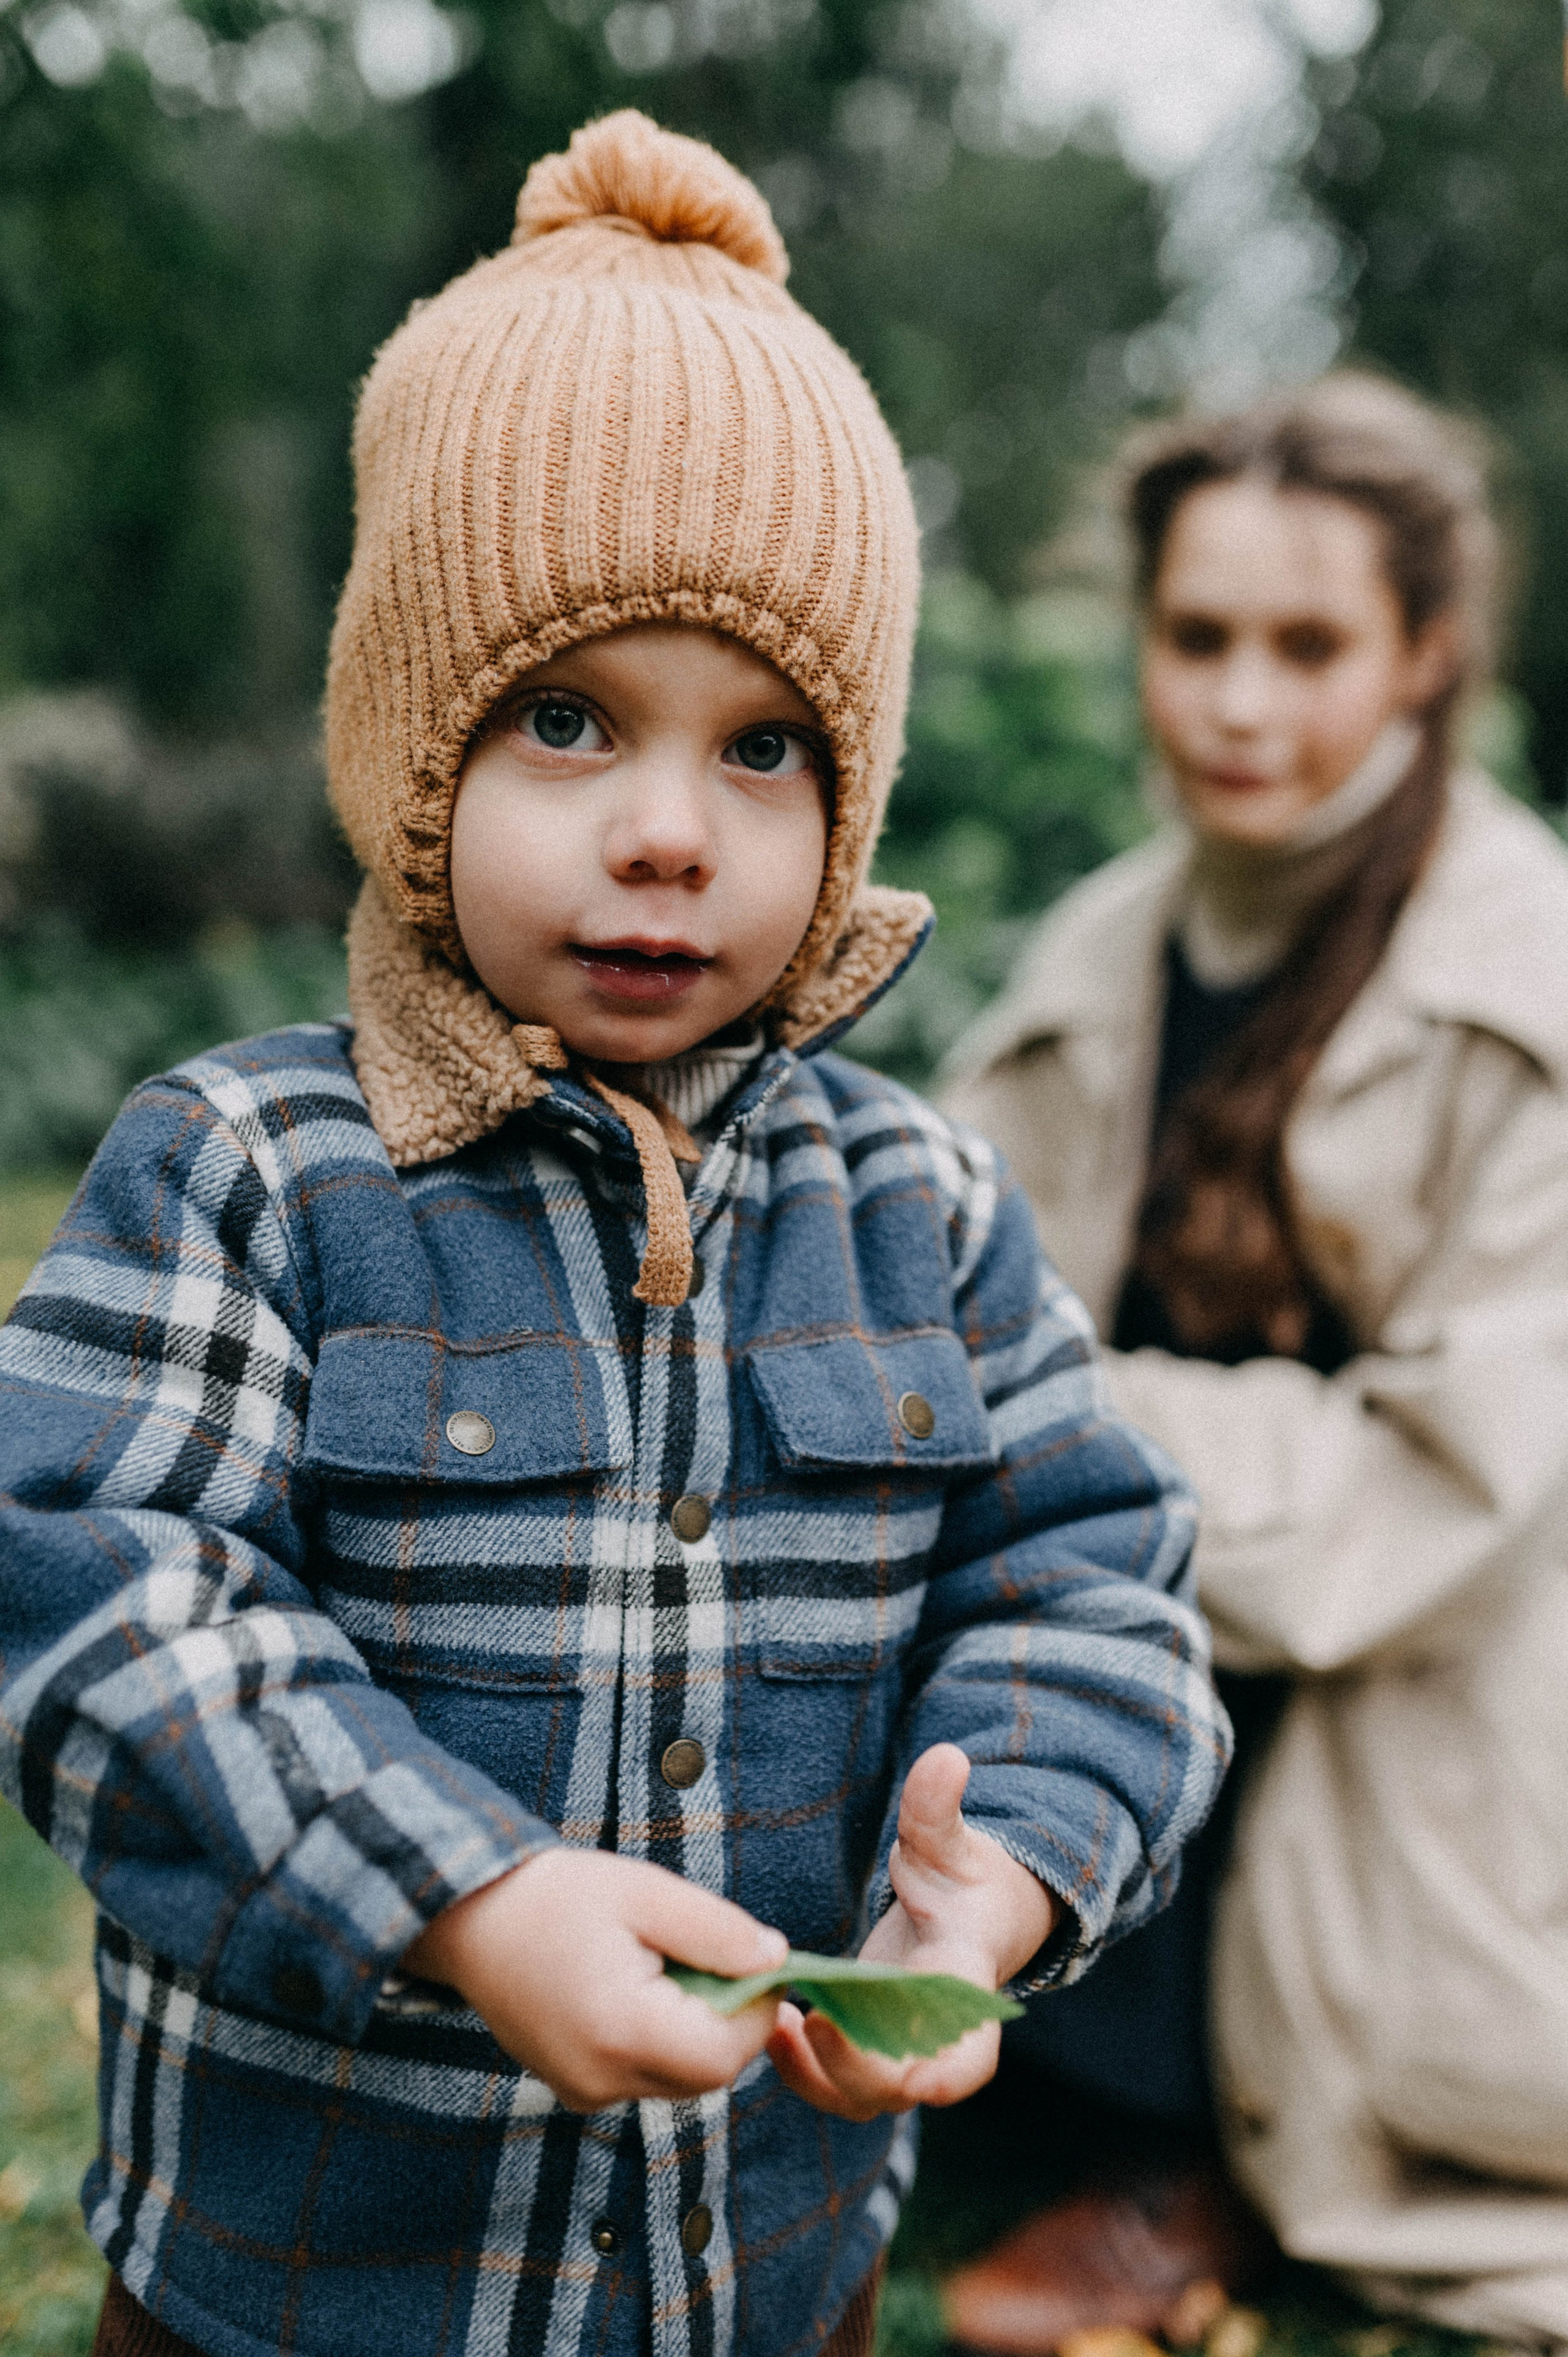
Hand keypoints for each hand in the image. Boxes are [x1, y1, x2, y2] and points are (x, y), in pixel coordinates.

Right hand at [403, 1848, 787, 2112]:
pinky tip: (642, 1987)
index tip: (767, 1963)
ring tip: (673, 1964)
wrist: (470, 1919)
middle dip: (733, 2021)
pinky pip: (644, 2077)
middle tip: (725, 1957)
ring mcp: (583, 2091)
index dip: (761, 2012)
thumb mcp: (646, 1893)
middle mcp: (601, 2078)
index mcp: (620, 2031)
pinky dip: (663, 2039)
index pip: (726, 2053)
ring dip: (698, 2029)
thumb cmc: (559, 1896)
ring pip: (678, 2079)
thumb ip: (718, 1932)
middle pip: (706, 2073)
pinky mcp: (575, 2088)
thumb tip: (778, 1960)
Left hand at [766, 1742, 1054, 2121]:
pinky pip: (831, 2079)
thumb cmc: (963, 1878)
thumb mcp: (952, 1841)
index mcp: (964, 1986)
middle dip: (858, 2069)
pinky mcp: (862, 2046)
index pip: (974, 2053)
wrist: (967, 1919)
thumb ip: (939, 1809)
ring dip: (817, 2075)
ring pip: (860, 2095)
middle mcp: (932, 2033)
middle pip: (902, 2085)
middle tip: (812, 2024)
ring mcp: (895, 2047)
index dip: (953, 2074)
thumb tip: (946, 1757)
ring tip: (772, 2023)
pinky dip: (800, 2065)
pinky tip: (769, 2020)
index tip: (924, 2082)